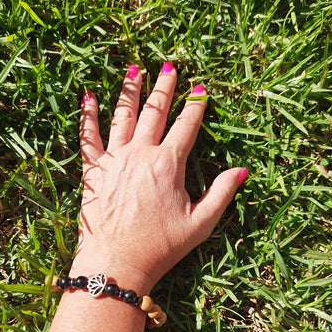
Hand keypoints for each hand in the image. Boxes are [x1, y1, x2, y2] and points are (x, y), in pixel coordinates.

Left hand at [70, 62, 246, 292]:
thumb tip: (243, 170)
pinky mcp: (93, 170)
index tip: (201, 90)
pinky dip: (88, 115)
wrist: (117, 263)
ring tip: (134, 70)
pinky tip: (89, 97)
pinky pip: (88, 136)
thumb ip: (223, 193)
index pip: (186, 126)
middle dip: (165, 88)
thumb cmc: (160, 247)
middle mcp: (141, 154)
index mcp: (168, 164)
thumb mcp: (200, 223)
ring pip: (123, 116)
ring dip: (130, 91)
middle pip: (156, 112)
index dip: (196, 106)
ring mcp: (114, 159)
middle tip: (169, 68)